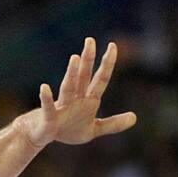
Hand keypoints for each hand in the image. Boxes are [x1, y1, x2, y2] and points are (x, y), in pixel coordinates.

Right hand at [20, 38, 136, 148]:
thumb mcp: (94, 129)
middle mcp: (75, 99)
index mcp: (88, 101)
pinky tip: (44, 87)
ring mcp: (62, 107)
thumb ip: (113, 124)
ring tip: (75, 57)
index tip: (112, 46)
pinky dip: (46, 98)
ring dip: (71, 74)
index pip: (100, 80)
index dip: (107, 64)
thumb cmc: (67, 130)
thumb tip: (135, 118)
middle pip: (83, 77)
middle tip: (90, 40)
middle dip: (87, 60)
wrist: (42, 136)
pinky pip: (48, 107)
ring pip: (68, 88)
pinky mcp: (49, 118)